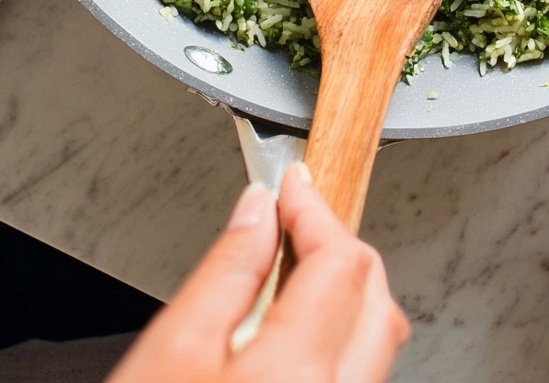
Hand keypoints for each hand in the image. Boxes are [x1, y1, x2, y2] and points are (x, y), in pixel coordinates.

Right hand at [107, 162, 409, 382]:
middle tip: (295, 221)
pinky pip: (360, 377)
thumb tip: (257, 209)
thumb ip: (225, 271)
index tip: (294, 186)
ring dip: (346, 293)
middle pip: (378, 298)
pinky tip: (294, 332)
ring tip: (289, 272)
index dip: (316, 210)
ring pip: (378, 341)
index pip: (341, 261)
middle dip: (341, 247)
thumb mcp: (170, 352)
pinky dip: (341, 339)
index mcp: (296, 376)